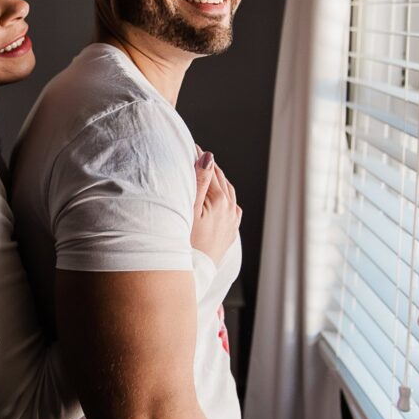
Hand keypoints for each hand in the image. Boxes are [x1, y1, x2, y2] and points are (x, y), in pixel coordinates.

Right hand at [191, 148, 242, 263]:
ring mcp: (232, 222)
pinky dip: (225, 197)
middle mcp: (231, 209)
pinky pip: (232, 208)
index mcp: (221, 200)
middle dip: (209, 166)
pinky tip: (220, 198)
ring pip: (228, 193)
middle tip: (195, 155)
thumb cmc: (186, 242)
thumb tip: (209, 158)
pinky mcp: (230, 232)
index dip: (199, 156)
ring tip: (206, 172)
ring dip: (218, 180)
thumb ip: (200, 181)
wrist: (194, 272)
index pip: (210, 170)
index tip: (190, 146)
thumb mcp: (189, 209)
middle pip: (221, 180)